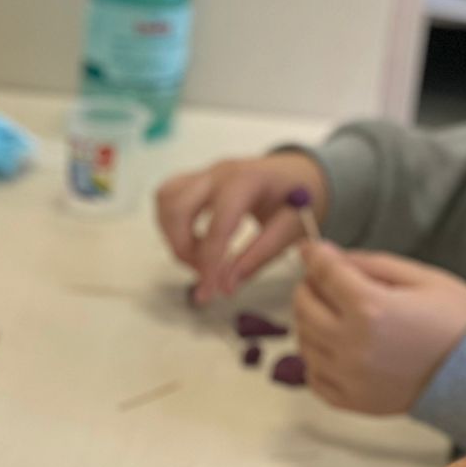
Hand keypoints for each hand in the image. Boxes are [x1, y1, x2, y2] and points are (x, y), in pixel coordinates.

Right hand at [155, 150, 326, 304]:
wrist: (299, 173)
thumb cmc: (297, 200)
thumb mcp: (289, 230)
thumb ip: (257, 258)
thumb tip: (225, 286)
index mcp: (248, 181)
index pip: (218, 226)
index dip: (209, 264)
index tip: (208, 293)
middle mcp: (220, 172)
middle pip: (177, 208)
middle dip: (183, 249)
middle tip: (204, 272)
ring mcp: (205, 173)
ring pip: (166, 199)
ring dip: (173, 235)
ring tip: (198, 255)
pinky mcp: (196, 179)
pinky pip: (167, 196)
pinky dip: (170, 222)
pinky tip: (190, 238)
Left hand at [293, 244, 465, 414]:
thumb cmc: (457, 321)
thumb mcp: (420, 278)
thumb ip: (370, 264)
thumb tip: (329, 256)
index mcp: (370, 309)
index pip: (323, 273)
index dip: (314, 256)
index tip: (309, 249)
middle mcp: (352, 345)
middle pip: (304, 307)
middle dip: (310, 288)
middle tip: (325, 282)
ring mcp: (348, 376)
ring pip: (303, 341)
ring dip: (312, 322)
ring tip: (338, 315)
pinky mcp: (351, 400)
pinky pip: (313, 376)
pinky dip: (317, 358)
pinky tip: (340, 347)